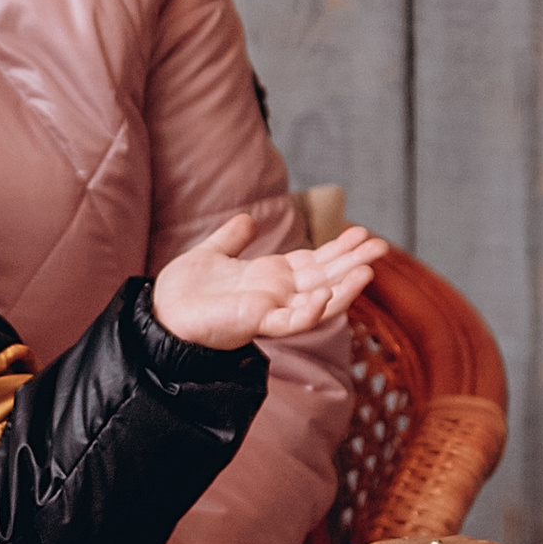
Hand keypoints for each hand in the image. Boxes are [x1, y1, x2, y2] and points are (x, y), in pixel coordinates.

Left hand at [154, 212, 378, 350]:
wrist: (160, 314)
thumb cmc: (183, 292)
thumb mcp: (211, 255)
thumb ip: (231, 239)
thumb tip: (248, 219)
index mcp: (269, 279)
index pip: (314, 263)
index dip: (338, 249)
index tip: (361, 231)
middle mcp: (277, 296)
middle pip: (325, 278)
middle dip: (353, 263)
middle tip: (382, 246)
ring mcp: (270, 312)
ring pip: (317, 301)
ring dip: (343, 288)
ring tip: (368, 270)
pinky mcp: (257, 324)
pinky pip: (291, 321)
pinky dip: (310, 310)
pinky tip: (325, 294)